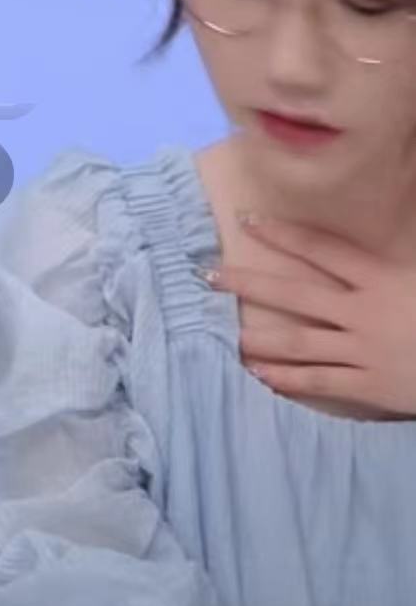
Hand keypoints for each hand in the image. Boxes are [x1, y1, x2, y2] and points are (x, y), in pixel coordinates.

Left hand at [207, 219, 415, 416]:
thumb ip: (403, 246)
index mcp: (382, 277)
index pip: (322, 248)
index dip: (283, 233)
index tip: (246, 220)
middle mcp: (363, 311)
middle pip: (295, 293)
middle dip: (250, 283)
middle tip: (208, 275)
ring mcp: (362, 350)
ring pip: (298, 341)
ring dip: (258, 337)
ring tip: (222, 333)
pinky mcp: (369, 386)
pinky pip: (320, 382)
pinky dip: (287, 379)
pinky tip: (259, 374)